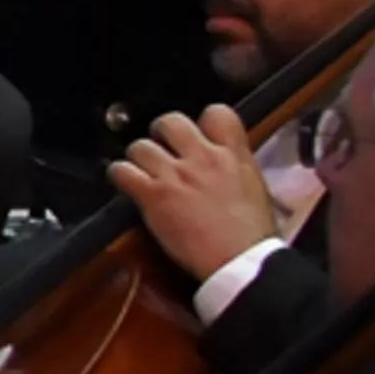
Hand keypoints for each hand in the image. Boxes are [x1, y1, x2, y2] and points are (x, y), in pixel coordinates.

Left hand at [109, 105, 277, 286]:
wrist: (242, 261)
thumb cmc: (253, 234)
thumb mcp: (255, 188)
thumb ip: (235, 166)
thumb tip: (224, 161)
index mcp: (234, 155)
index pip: (217, 112)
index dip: (202, 120)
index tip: (197, 133)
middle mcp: (203, 158)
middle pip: (171, 121)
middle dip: (162, 132)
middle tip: (163, 149)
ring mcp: (175, 174)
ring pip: (140, 145)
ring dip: (139, 158)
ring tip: (143, 171)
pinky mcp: (153, 194)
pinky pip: (121, 171)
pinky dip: (119, 175)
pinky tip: (126, 184)